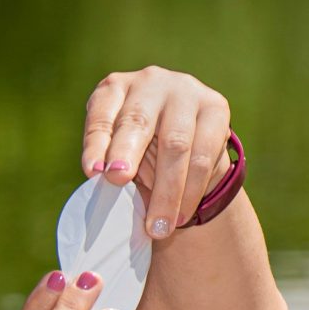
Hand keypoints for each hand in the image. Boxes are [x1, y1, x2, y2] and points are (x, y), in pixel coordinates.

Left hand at [80, 65, 234, 241]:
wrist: (183, 140)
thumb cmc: (136, 148)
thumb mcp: (115, 151)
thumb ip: (108, 162)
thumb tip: (103, 183)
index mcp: (114, 89)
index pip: (101, 116)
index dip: (96, 145)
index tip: (91, 172)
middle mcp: (150, 82)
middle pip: (138, 122)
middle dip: (127, 156)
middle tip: (118, 182)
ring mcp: (186, 91)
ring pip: (176, 144)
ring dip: (167, 191)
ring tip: (157, 227)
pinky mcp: (216, 107)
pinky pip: (204, 155)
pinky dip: (191, 190)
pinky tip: (182, 215)